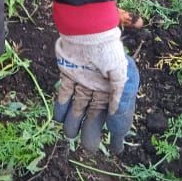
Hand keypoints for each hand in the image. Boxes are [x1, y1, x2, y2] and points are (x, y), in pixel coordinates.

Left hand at [53, 27, 138, 152]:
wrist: (87, 31)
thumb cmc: (108, 52)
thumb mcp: (122, 76)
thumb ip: (120, 100)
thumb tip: (115, 124)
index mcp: (116, 88)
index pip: (116, 115)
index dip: (116, 132)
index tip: (116, 150)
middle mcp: (99, 86)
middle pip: (95, 113)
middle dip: (92, 130)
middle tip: (88, 147)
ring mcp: (83, 80)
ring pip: (78, 105)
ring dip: (74, 121)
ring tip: (70, 136)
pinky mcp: (68, 74)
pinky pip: (64, 93)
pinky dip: (61, 106)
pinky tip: (59, 119)